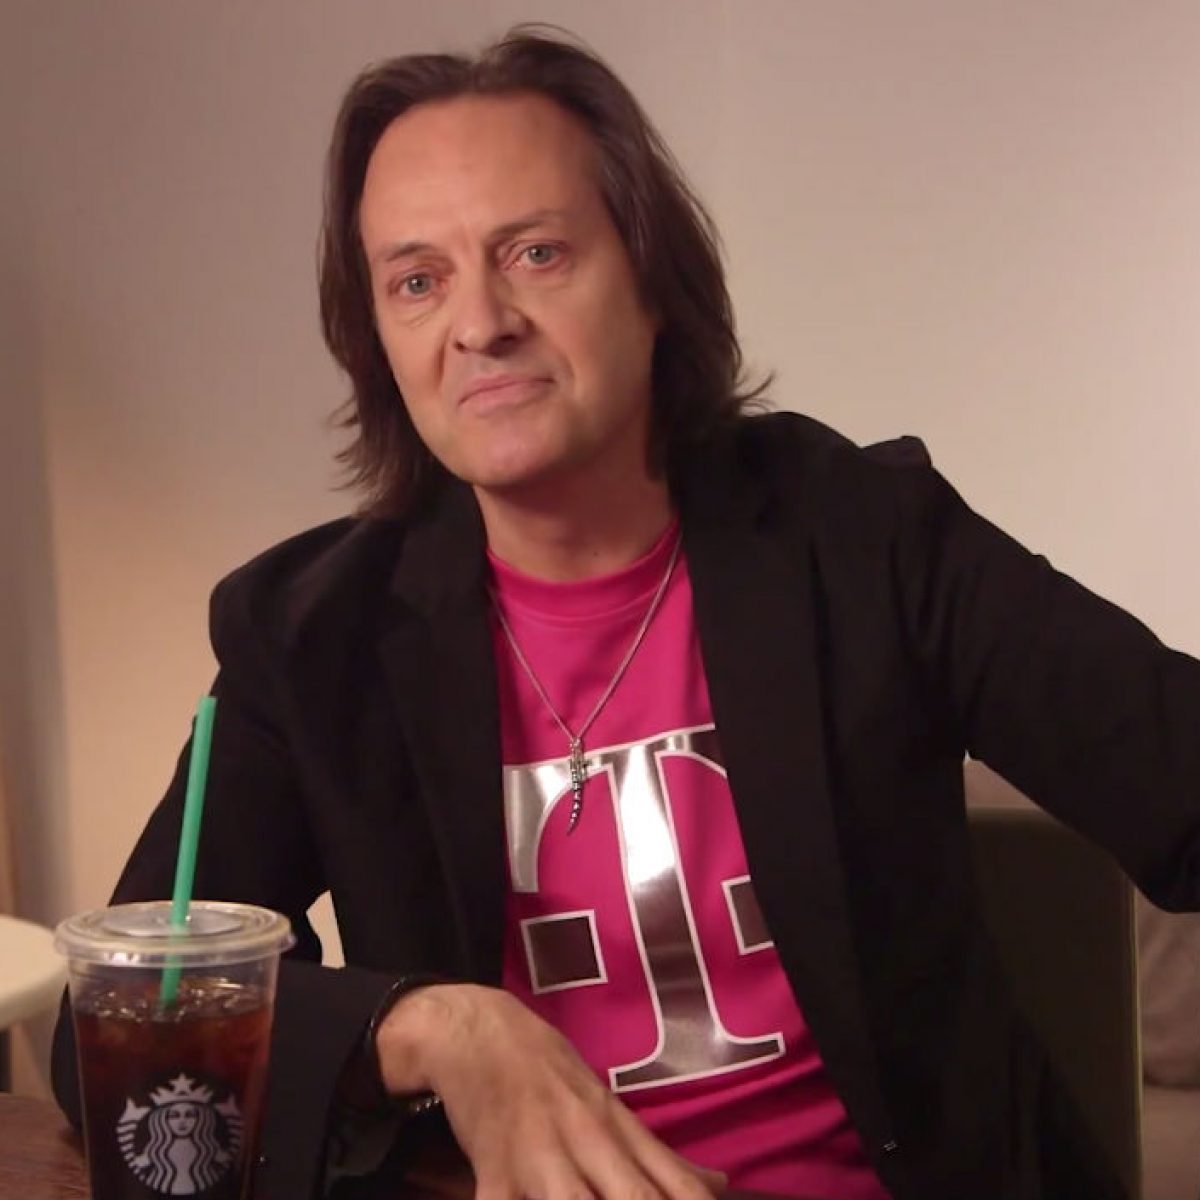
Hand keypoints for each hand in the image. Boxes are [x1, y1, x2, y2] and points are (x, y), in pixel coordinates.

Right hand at [375, 983, 726, 1199]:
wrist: (480, 1031)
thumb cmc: (550, 1074)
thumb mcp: (608, 1107)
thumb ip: (661, 1157)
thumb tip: (718, 1188)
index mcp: (619, 1128)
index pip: (671, 1180)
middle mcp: (588, 1141)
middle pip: (633, 1194)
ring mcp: (540, 1157)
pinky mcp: (493, 1171)